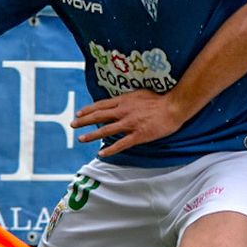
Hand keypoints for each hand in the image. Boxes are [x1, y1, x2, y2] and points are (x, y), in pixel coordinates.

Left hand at [72, 90, 188, 156]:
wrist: (174, 106)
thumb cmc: (160, 99)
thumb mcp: (140, 93)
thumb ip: (128, 98)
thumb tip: (120, 100)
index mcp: (124, 100)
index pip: (101, 105)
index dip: (88, 110)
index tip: (79, 113)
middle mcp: (123, 111)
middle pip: (99, 116)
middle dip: (83, 121)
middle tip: (73, 125)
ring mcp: (130, 124)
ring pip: (105, 130)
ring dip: (91, 135)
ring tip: (81, 139)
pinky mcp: (138, 135)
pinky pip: (120, 144)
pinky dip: (110, 149)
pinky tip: (101, 153)